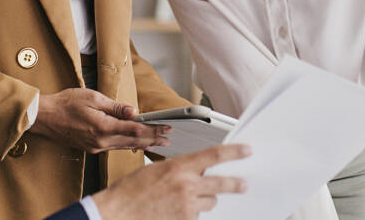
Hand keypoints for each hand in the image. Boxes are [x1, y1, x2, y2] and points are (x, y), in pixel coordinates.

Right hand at [31, 88, 170, 152]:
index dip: (153, 130)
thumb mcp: (92, 97)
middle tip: (169, 138)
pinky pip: (115, 147)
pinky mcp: (92, 148)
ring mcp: (96, 147)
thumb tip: (133, 111)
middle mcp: (101, 141)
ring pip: (125, 147)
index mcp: (103, 127)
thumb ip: (114, 106)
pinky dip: (129, 145)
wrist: (44, 117)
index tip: (167, 128)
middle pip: (133, 141)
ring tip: (158, 142)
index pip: (135, 130)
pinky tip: (136, 143)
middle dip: (153, 139)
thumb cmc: (65, 103)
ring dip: (143, 144)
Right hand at [91, 144, 250, 219]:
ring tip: (186, 201)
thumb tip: (196, 171)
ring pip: (210, 203)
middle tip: (244, 184)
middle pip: (221, 183)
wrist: (117, 213)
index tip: (247, 151)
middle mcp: (187, 186)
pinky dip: (191, 214)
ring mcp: (188, 207)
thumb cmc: (131, 191)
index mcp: (179, 167)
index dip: (234, 152)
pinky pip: (197, 217)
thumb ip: (179, 170)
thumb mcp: (156, 170)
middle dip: (235, 184)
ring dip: (204, 201)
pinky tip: (175, 211)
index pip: (214, 155)